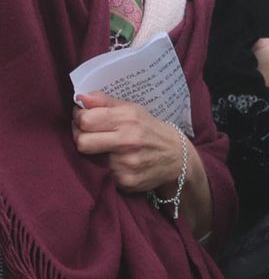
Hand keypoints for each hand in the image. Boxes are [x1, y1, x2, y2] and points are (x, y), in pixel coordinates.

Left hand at [72, 92, 186, 194]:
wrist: (178, 156)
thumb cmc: (150, 130)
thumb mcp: (133, 110)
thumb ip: (105, 102)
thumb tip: (81, 97)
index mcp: (129, 119)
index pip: (86, 120)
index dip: (80, 120)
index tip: (85, 120)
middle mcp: (129, 141)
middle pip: (82, 142)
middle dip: (82, 138)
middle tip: (91, 136)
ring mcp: (128, 163)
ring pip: (92, 160)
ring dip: (97, 155)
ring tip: (112, 150)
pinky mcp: (127, 181)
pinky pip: (104, 175)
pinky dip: (109, 169)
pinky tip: (121, 164)